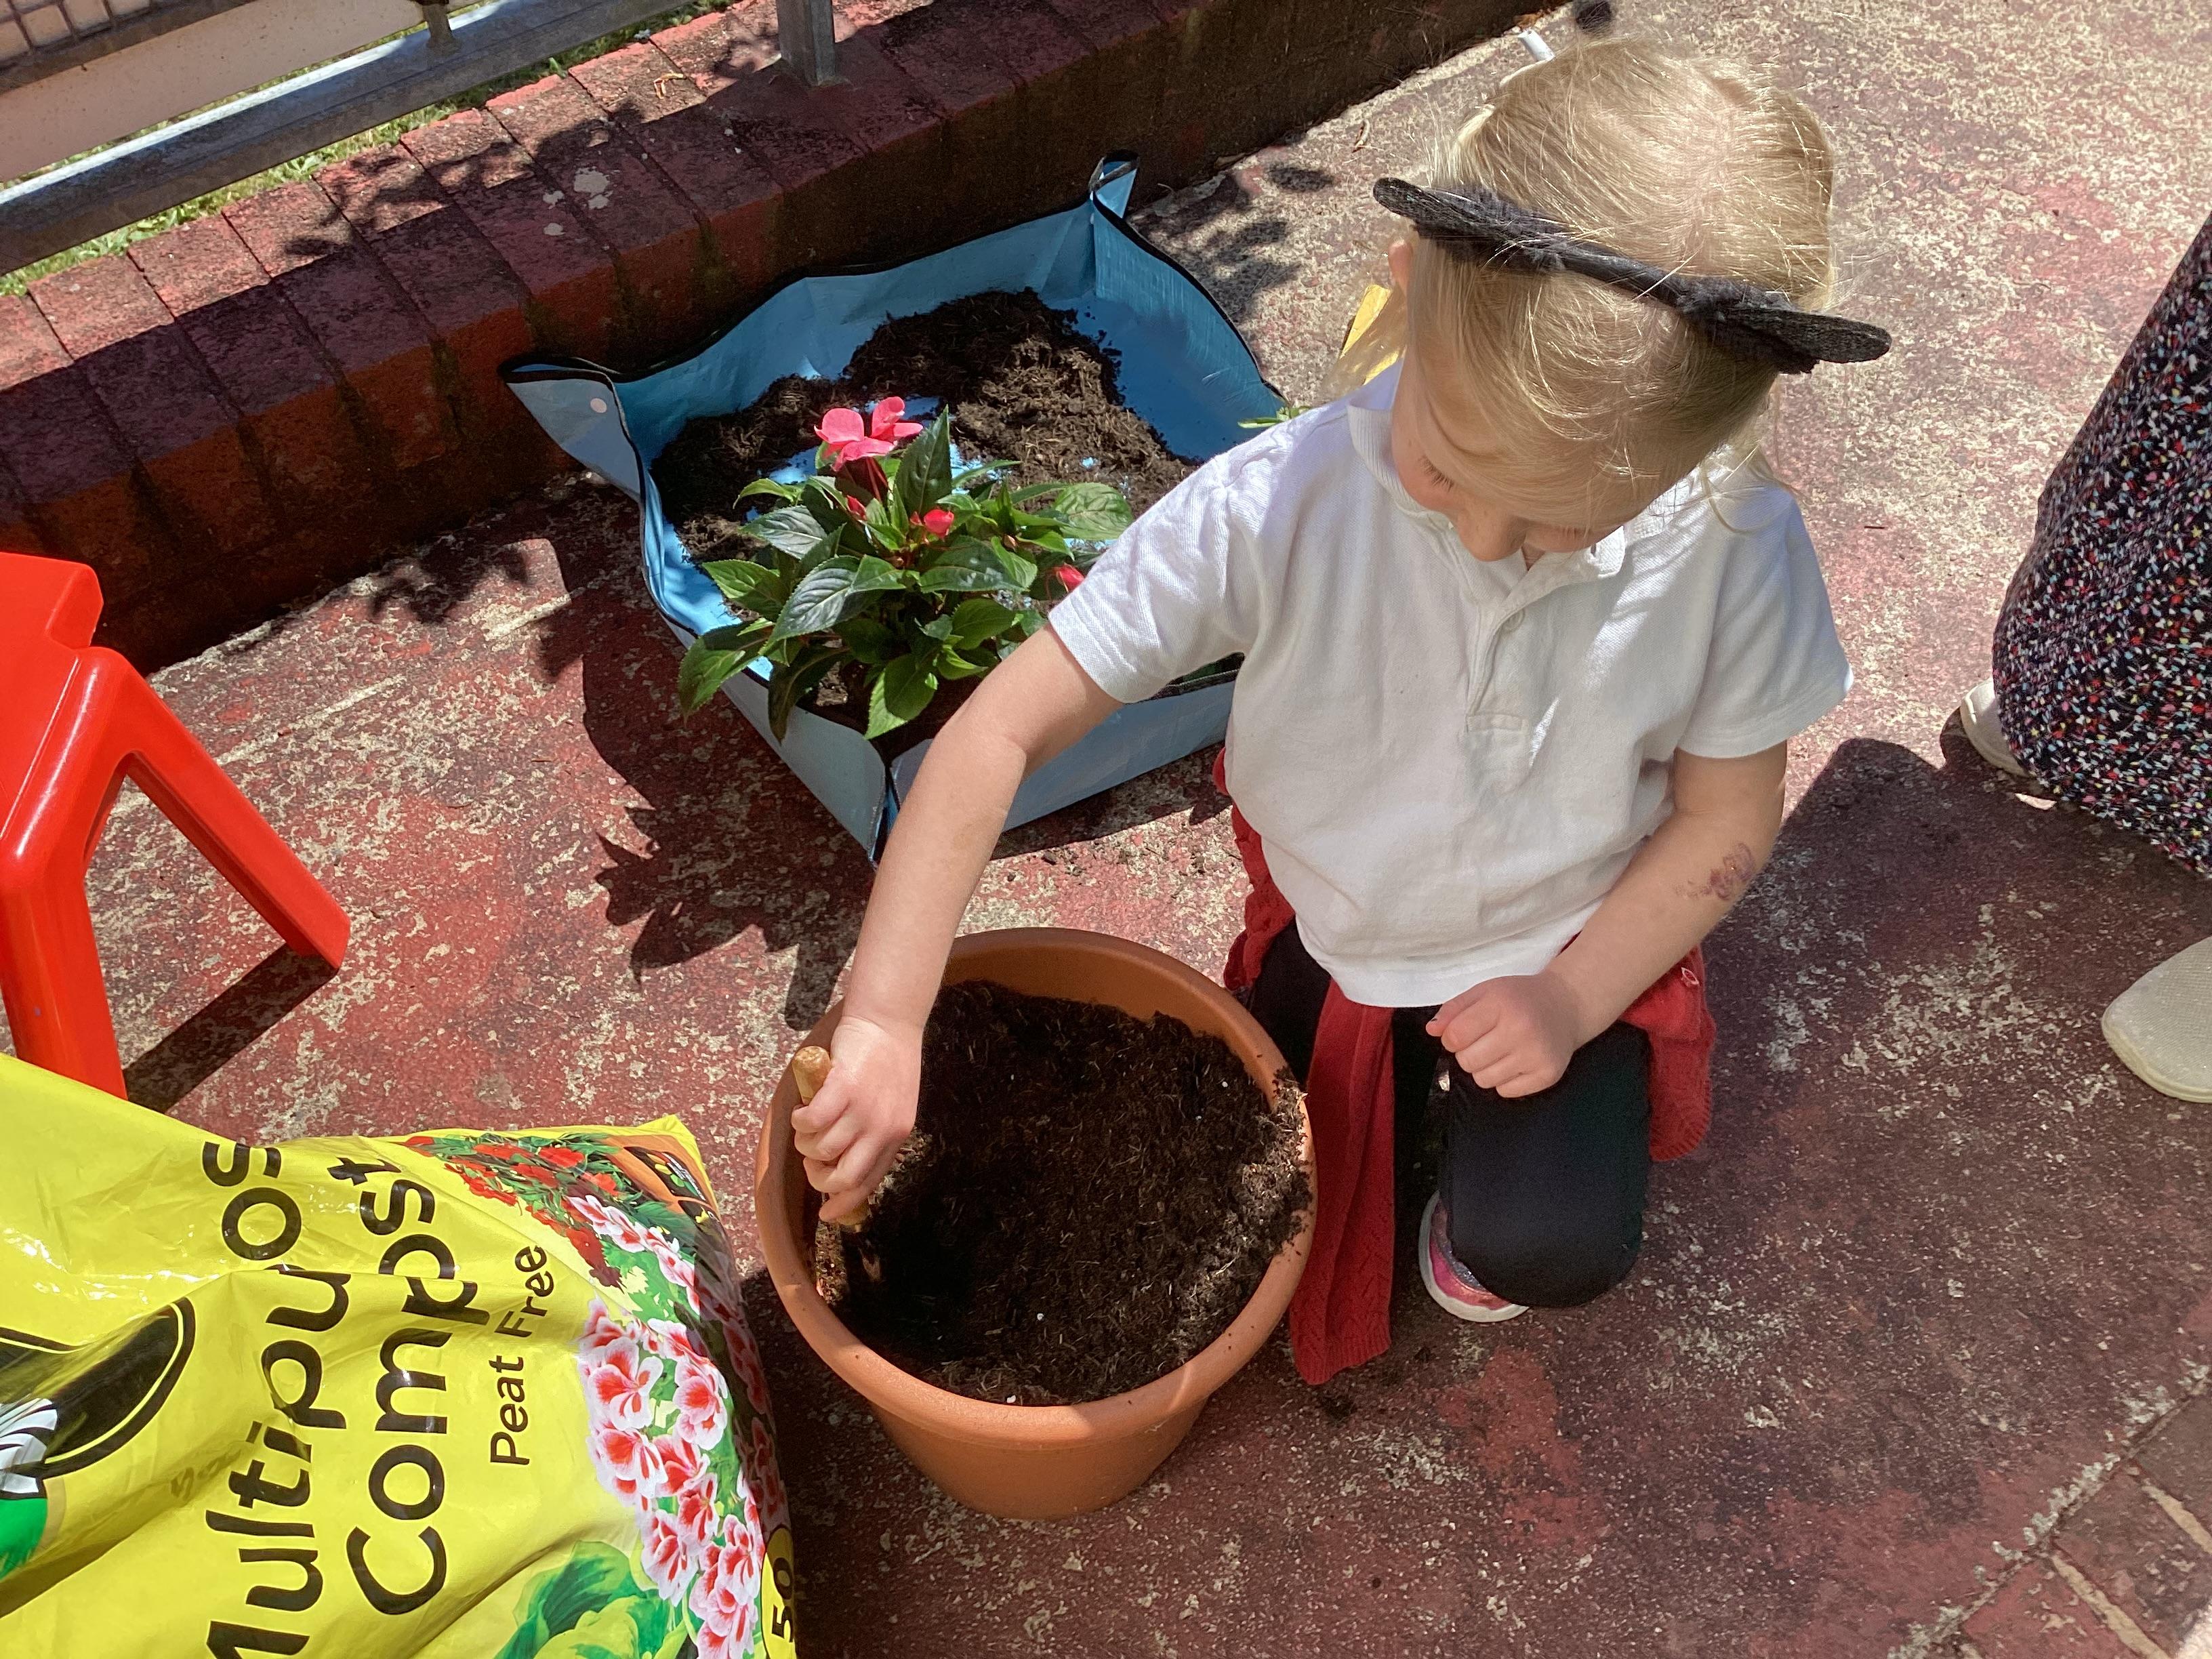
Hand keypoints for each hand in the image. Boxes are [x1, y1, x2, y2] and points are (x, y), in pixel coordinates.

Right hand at [790, 1015, 920, 1222]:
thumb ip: (874, 1133)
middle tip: (811, 1160)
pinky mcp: (843, 1087)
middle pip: (843, 1177)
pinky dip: (800, 1121)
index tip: (827, 1213)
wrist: (889, 1020)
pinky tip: (801, 1110)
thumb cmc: (887, 1061)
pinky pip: (811, 1121)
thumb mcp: (893, 1105)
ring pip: (822, 1149)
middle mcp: (881, 1128)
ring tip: (806, 1126)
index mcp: (895, 1135)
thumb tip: (844, 1162)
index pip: (869, 1183)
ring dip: (805, 1144)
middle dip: (819, 1178)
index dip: (844, 1204)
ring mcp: (863, 1109)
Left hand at [1426, 972, 1589, 1097]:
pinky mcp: (1548, 1074)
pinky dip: (1505, 1080)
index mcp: (1501, 1004)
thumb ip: (1454, 1010)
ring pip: (1484, 1080)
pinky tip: (1516, 1061)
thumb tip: (1432, 1030)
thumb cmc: (1519, 998)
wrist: (1566, 1005)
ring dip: (1485, 1068)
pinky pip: (1505, 1091)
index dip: (1453, 1037)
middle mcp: (1521, 1030)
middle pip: (1467, 1062)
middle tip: (1486, 1040)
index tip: (1464, 1031)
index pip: (1455, 1037)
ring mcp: (1536, 1055)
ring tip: (1501, 1050)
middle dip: (1468, 1053)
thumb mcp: (1484, 992)